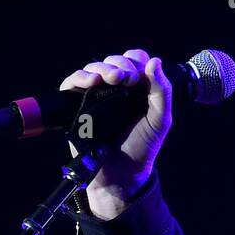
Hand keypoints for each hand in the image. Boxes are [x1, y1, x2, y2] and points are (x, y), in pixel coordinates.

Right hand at [57, 48, 172, 218]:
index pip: (134, 60)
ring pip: (94, 68)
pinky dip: (80, 77)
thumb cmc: (142, 147)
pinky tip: (92, 81)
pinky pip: (73, 82)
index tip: (140, 76)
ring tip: (113, 78)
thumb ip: (162, 91)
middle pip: (113, 61)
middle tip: (128, 79)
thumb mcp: (160, 120)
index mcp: (136, 88)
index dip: (135, 61)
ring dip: (103, 68)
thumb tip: (155, 60)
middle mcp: (115, 88)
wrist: (122, 174)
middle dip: (120, 65)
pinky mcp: (77, 104)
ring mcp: (95, 95)